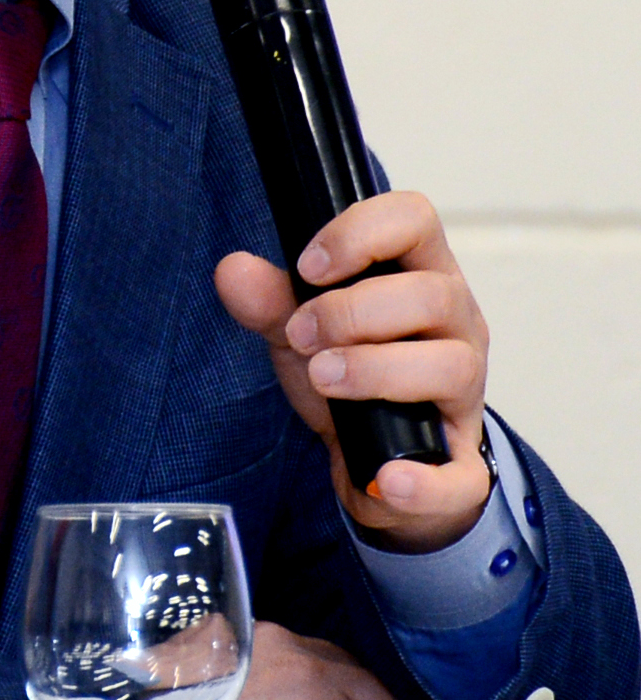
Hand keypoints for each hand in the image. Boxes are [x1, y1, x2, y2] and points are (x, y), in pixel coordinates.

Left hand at [215, 192, 490, 549]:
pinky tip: (385, 477)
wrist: (373, 460)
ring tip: (323, 377)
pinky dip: (422, 480)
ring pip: (451, 366)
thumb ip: (270, 300)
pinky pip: (461, 474)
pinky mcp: (463, 463)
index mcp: (420, 275)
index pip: (415, 219)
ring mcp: (466, 393)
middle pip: (433, 294)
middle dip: (353, 312)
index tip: (310, 266)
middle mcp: (456, 325)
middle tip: (301, 334)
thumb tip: (232, 270)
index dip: (362, 233)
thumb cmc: (350, 371)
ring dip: (375, 370)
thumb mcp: (302, 330)